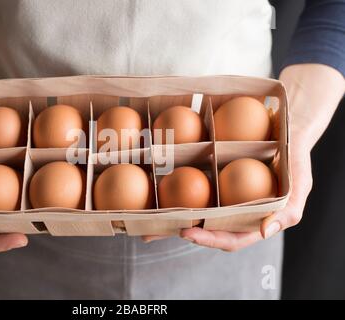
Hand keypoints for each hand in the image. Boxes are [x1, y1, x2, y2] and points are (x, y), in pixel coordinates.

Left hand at [143, 64, 343, 250]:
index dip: (208, 239)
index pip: (230, 238)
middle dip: (178, 233)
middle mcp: (233, 212)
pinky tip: (158, 189)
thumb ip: (287, 212)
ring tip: (146, 220)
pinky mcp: (213, 179)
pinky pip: (193, 187)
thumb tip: (262, 231)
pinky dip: (176, 191)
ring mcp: (222, 197)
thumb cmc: (296, 160)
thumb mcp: (300, 186)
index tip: (187, 232)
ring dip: (170, 218)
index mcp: (253, 221)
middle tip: (151, 233)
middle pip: (204, 230)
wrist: (286, 128)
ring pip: (194, 212)